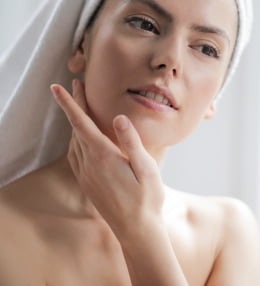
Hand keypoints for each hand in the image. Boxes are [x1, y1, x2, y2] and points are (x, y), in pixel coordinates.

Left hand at [50, 79, 164, 236]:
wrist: (136, 230)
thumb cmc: (146, 199)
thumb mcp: (147, 168)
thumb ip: (132, 142)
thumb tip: (119, 117)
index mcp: (104, 157)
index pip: (82, 123)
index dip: (69, 103)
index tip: (57, 88)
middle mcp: (90, 164)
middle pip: (76, 128)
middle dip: (73, 105)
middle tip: (75, 86)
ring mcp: (86, 175)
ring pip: (74, 141)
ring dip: (74, 121)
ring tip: (79, 107)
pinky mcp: (87, 183)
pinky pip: (74, 155)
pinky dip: (75, 139)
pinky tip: (80, 137)